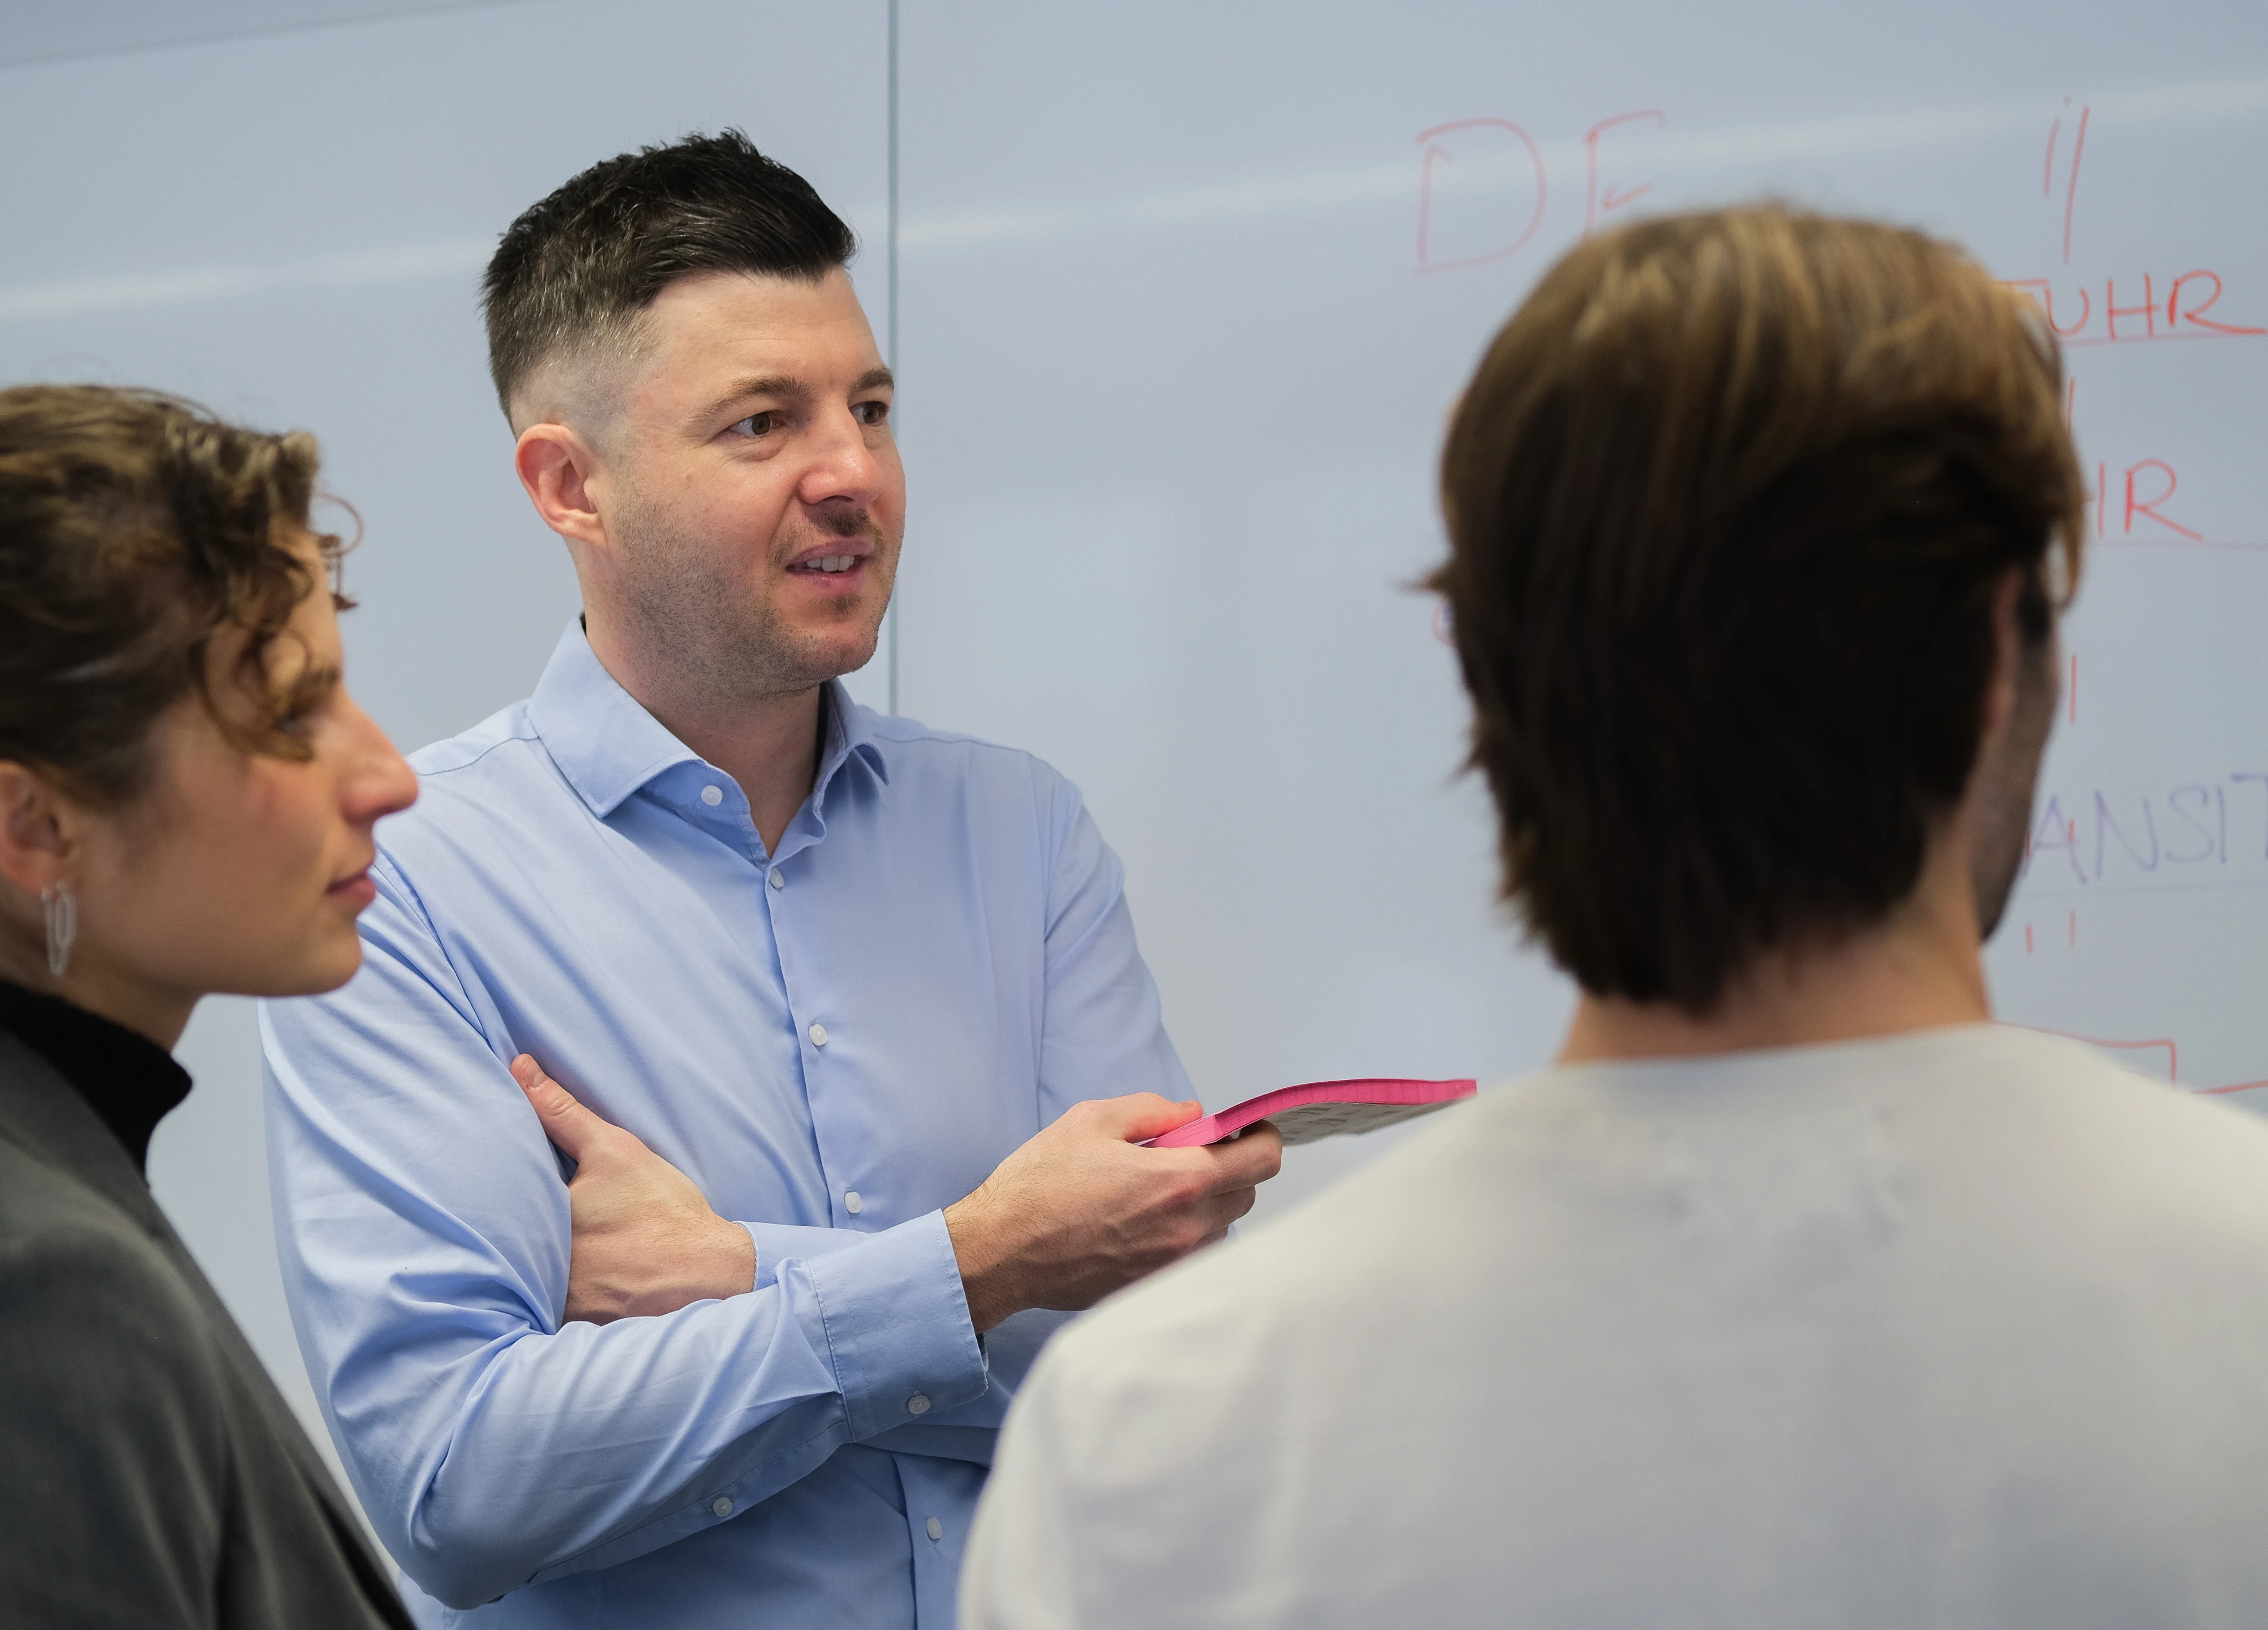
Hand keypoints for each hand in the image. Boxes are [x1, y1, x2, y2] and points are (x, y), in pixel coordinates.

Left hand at [511, 1055, 755, 1323]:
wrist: (707, 1271)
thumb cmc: (661, 1209)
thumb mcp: (612, 1149)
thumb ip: (560, 1111)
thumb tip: (519, 1068)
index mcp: (540, 1223)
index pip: (494, 1200)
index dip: (491, 1186)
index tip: (486, 1177)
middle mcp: (540, 1269)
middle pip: (502, 1241)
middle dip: (504, 1227)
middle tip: (506, 1211)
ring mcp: (553, 1303)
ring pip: (520, 1276)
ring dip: (522, 1262)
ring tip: (542, 1246)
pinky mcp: (570, 1325)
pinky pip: (542, 1308)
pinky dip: (545, 1292)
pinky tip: (571, 1277)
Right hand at [943, 1095, 1282, 1333]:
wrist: (1002, 1251)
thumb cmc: (1040, 1186)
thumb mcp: (1091, 1121)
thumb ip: (1153, 1110)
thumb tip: (1192, 1114)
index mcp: (1180, 1179)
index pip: (1261, 1160)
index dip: (1262, 1138)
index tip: (1248, 1129)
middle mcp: (1187, 1226)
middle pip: (1247, 1193)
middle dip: (1231, 1167)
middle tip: (1192, 1153)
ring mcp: (1173, 1263)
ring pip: (1222, 1227)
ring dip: (1208, 1203)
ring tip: (1159, 1190)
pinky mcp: (1155, 1286)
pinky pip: (1193, 1255)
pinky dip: (1184, 1234)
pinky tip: (1143, 1222)